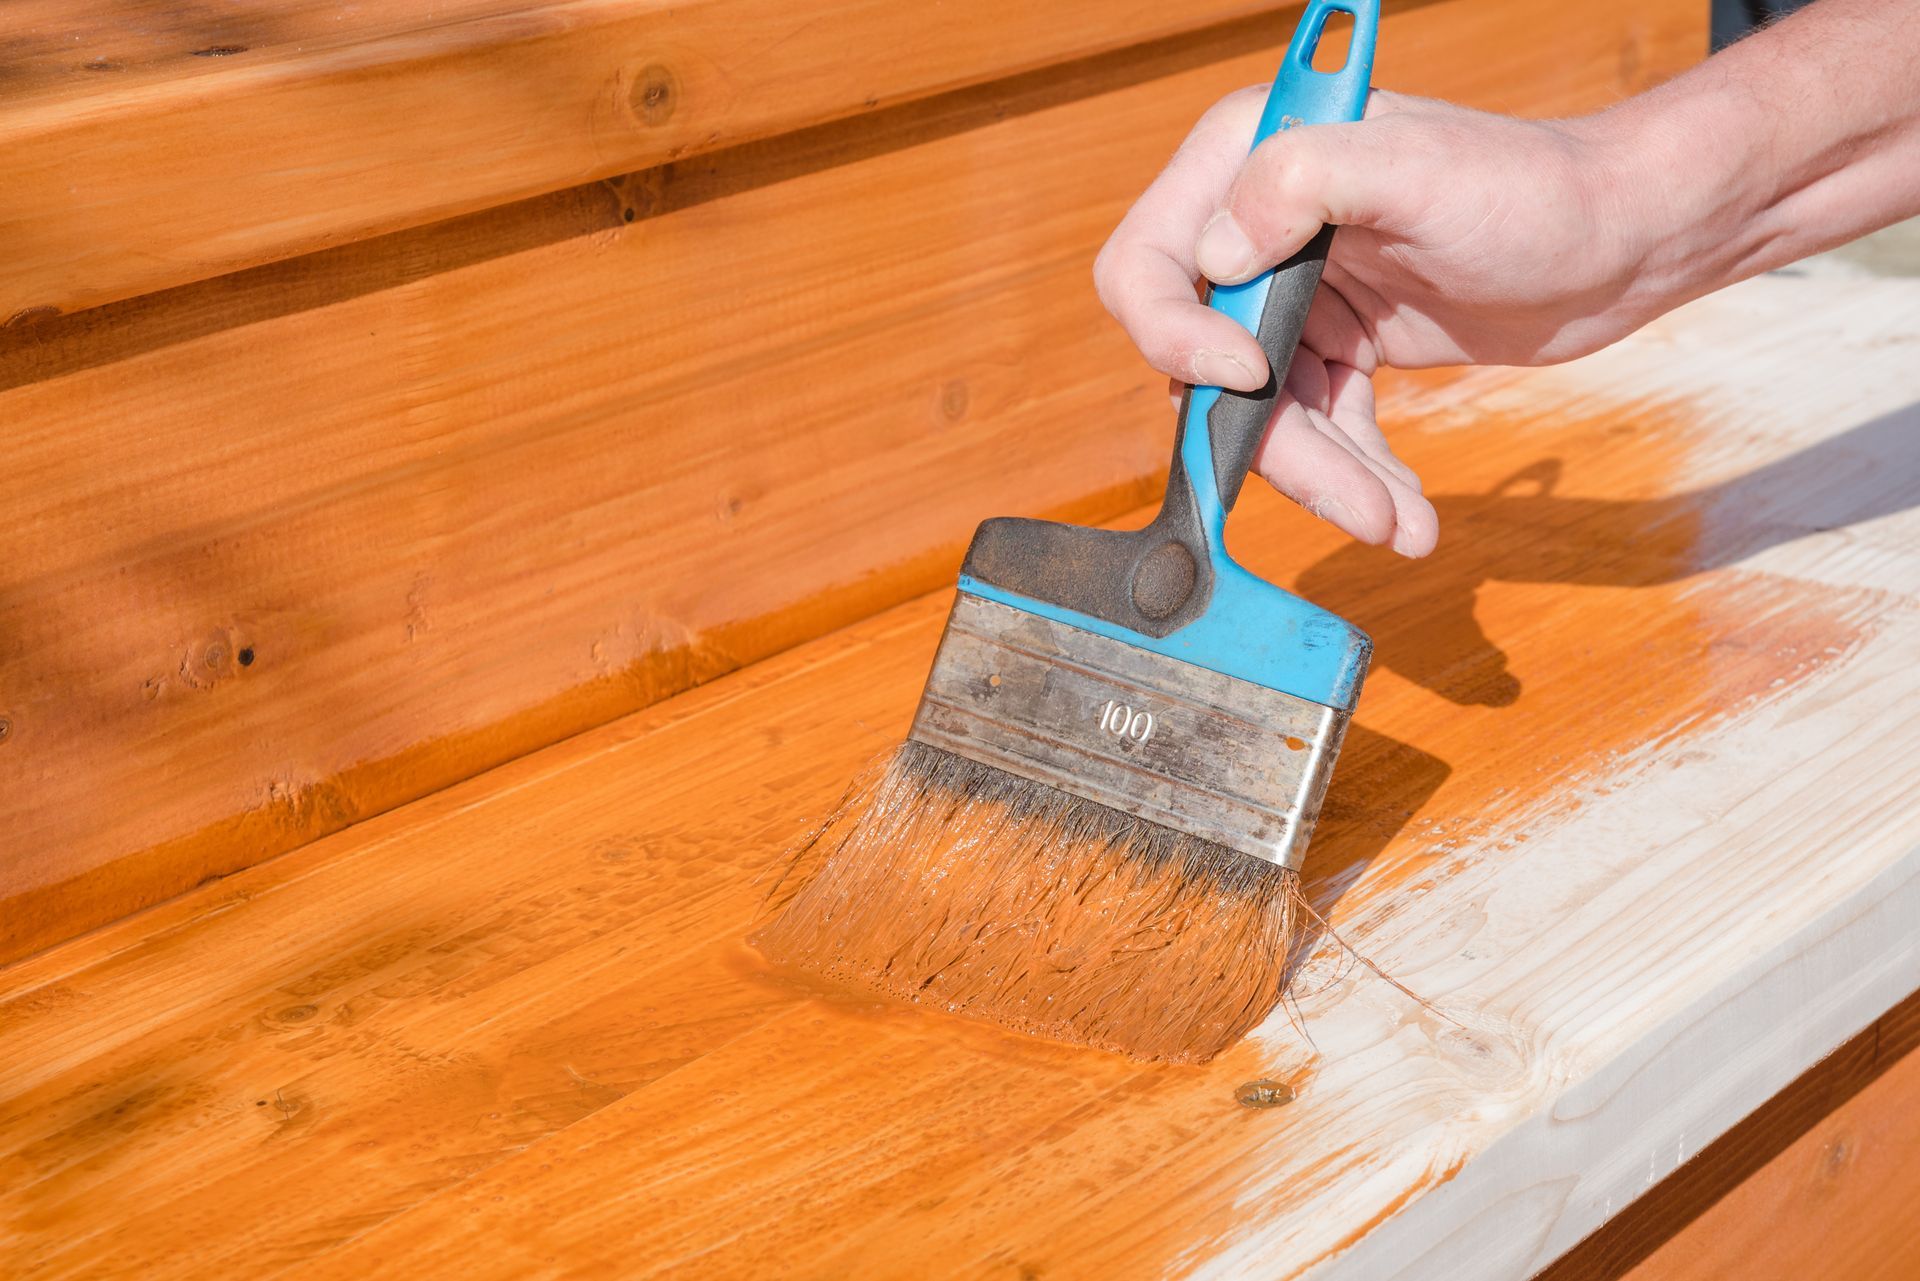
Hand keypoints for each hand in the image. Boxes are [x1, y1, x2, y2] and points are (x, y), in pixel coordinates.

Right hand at [1094, 89, 1652, 556]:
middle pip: (1204, 365)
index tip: (1250, 375)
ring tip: (1394, 525)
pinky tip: (1403, 513)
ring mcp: (1298, 292)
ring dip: (1325, 479)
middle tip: (1351, 501)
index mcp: (1246, 162)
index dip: (1175, 336)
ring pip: (1264, 415)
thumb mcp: (1420, 168)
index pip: (1146, 267)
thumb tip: (1212, 259)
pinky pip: (1319, 429)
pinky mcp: (1341, 346)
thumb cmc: (1537, 188)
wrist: (1629, 240)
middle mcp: (1258, 229)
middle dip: (1272, 442)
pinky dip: (1356, 475)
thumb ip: (1302, 183)